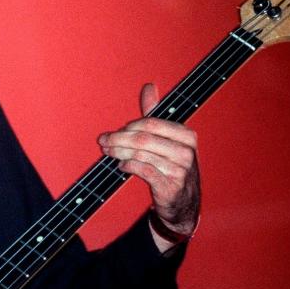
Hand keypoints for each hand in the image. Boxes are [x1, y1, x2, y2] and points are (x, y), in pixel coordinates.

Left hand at [97, 83, 200, 241]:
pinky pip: (143, 171)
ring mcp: (181, 170)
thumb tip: (149, 87)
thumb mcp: (166, 138)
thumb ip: (155, 114)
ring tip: (109, 153)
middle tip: (103, 142)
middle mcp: (186, 151)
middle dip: (118, 139)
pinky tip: (121, 166)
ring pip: (141, 155)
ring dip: (119, 153)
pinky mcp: (171, 187)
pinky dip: (128, 166)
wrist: (183, 202)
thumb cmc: (171, 166)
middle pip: (143, 139)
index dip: (127, 127)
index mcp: (186, 135)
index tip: (112, 133)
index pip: (150, 124)